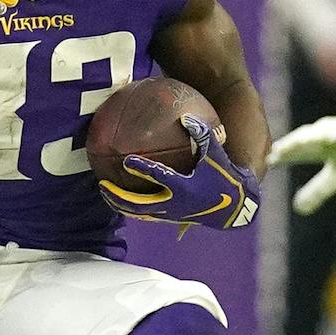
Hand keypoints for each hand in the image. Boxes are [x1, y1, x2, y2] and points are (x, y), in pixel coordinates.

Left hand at [99, 115, 259, 228]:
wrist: (232, 208)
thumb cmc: (224, 177)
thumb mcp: (216, 155)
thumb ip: (202, 134)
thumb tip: (185, 116)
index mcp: (184, 186)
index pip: (160, 177)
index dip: (143, 169)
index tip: (127, 160)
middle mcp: (173, 203)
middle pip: (139, 204)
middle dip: (119, 196)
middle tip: (103, 185)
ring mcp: (169, 214)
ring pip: (138, 214)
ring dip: (120, 205)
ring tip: (104, 193)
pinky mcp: (169, 218)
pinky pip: (145, 214)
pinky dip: (130, 207)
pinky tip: (119, 197)